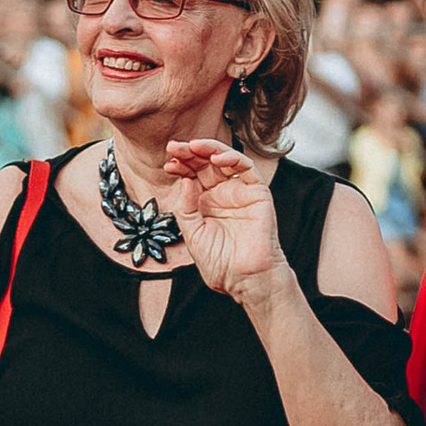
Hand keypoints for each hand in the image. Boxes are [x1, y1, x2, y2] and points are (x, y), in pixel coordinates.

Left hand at [162, 140, 279, 300]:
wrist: (245, 279)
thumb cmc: (220, 263)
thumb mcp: (193, 235)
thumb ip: (186, 208)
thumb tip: (185, 181)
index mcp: (205, 203)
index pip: (191, 176)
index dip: (180, 167)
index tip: (167, 164)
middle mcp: (222, 194)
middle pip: (204, 164)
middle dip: (189, 153)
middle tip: (174, 146)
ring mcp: (239, 191)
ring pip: (224, 159)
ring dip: (208, 149)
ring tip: (193, 146)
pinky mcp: (257, 192)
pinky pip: (246, 168)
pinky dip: (232, 158)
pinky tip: (216, 157)